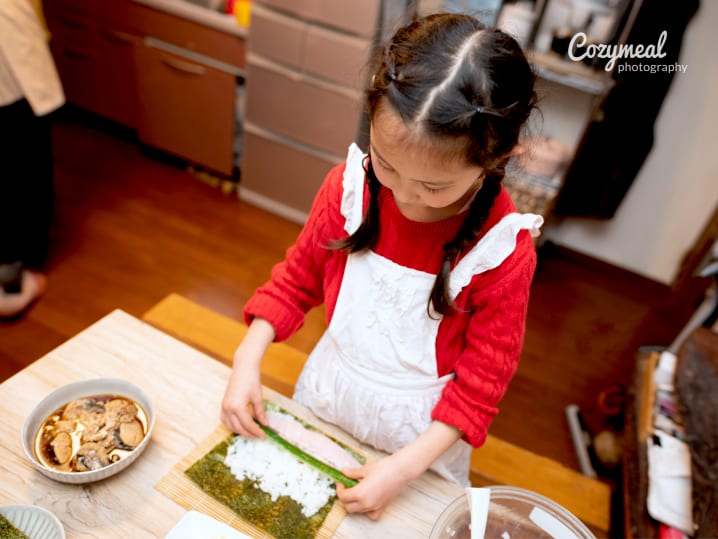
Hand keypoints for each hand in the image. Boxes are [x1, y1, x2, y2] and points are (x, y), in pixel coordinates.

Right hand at [220, 318, 275, 437]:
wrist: (243, 368)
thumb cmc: (252, 380)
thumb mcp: (258, 398)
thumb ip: (261, 413)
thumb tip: (265, 424)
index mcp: (237, 407)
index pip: (248, 425)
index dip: (256, 431)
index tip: (264, 435)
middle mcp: (228, 408)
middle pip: (238, 428)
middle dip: (249, 433)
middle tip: (259, 435)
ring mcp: (224, 406)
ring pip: (230, 426)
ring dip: (240, 431)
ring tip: (251, 432)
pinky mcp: (223, 404)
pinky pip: (225, 420)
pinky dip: (232, 425)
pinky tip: (240, 425)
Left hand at [335, 454, 412, 519]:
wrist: (400, 470)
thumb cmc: (385, 468)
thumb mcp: (365, 469)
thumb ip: (353, 473)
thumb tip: (344, 472)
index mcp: (360, 493)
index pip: (343, 496)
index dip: (340, 489)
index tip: (341, 482)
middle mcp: (366, 503)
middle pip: (348, 507)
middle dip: (345, 498)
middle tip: (347, 487)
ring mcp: (375, 506)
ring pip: (358, 511)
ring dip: (354, 503)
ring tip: (357, 491)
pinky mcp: (382, 506)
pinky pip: (371, 514)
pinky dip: (367, 511)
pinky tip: (367, 501)